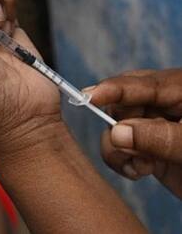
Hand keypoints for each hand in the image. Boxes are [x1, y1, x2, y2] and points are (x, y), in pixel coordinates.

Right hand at [88, 68, 181, 198]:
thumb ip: (161, 138)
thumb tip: (116, 132)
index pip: (142, 84)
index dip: (114, 90)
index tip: (90, 97)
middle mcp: (166, 104)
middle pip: (122, 102)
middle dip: (117, 123)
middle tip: (123, 143)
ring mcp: (157, 126)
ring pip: (116, 126)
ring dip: (119, 148)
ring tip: (141, 165)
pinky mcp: (152, 149)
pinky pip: (121, 149)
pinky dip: (122, 161)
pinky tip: (138, 171)